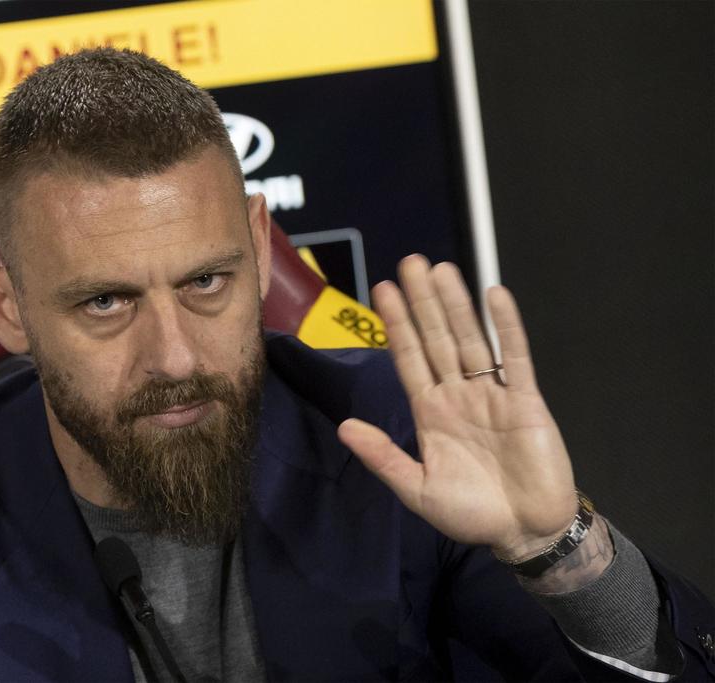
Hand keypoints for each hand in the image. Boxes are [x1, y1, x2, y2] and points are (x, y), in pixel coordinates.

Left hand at [337, 255, 576, 558]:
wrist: (525, 533)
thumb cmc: (471, 513)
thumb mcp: (417, 489)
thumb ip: (383, 456)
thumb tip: (345, 427)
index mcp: (431, 413)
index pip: (409, 358)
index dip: (397, 325)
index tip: (382, 291)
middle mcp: (459, 394)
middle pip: (437, 338)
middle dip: (422, 302)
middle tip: (410, 262)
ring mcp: (492, 393)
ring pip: (471, 338)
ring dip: (455, 304)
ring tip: (440, 269)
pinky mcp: (526, 400)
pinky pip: (515, 356)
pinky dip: (507, 326)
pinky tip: (494, 295)